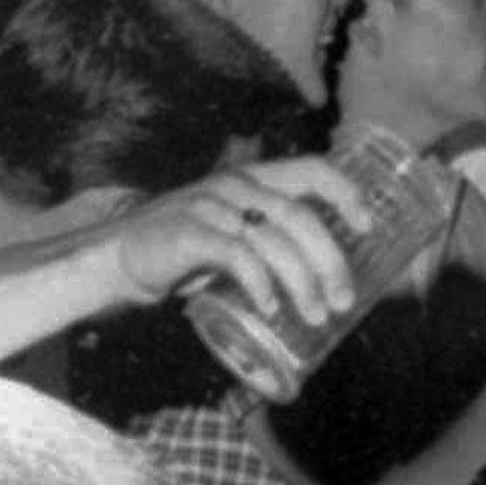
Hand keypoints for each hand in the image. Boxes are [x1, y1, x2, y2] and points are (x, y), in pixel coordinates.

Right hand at [107, 157, 368, 324]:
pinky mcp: (188, 233)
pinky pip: (235, 255)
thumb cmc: (185, 251)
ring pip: (274, 239)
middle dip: (330, 261)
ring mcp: (211, 207)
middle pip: (300, 216)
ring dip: (302, 281)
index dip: (346, 192)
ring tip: (316, 315)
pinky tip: (271, 307)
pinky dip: (259, 282)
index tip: (369, 225)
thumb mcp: (234, 235)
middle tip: (343, 300)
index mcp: (253, 180)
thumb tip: (325, 281)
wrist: (116, 256)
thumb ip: (271, 243)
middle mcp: (236, 186)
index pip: (311, 169)